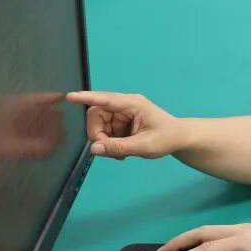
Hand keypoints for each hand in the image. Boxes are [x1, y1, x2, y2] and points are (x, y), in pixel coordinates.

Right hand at [66, 91, 184, 159]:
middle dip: (98, 134)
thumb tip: (94, 148)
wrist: (179, 139)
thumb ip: (119, 147)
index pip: (105, 99)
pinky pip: (106, 131)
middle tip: (110, 150)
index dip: (86, 97)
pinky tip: (123, 151)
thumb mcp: (144, 146)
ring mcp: (123, 114)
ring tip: (122, 153)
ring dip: (105, 141)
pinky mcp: (121, 122)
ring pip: (99, 125)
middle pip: (96, 115)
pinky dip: (110, 143)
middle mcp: (125, 106)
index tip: (70, 97)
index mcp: (133, 104)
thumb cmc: (166, 138)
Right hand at [156, 224, 250, 250]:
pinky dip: (202, 238)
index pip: (206, 250)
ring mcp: (245, 228)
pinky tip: (198, 248)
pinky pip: (218, 232)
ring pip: (210, 229)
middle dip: (180, 242)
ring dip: (190, 238)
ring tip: (173, 250)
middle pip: (203, 232)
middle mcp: (240, 230)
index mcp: (241, 241)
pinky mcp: (249, 231)